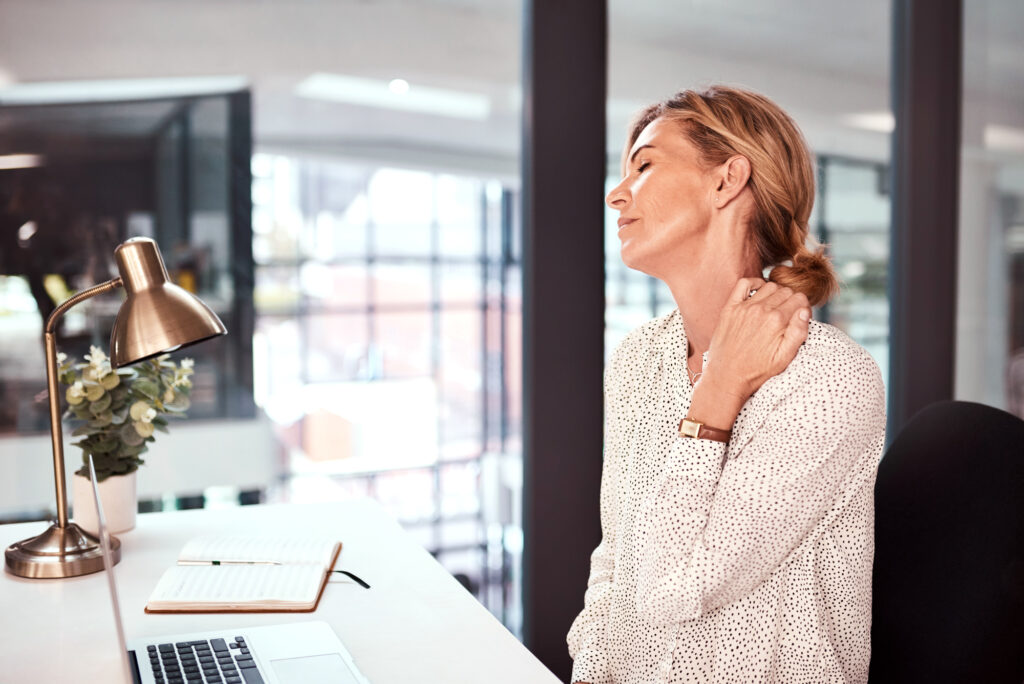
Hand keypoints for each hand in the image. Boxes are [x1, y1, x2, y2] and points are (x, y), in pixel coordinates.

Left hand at [687, 278, 810, 429]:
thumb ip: (799, 332)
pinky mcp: (730, 308)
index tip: (798, 318)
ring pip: (769, 286)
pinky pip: (744, 284)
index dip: (803, 308)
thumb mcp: (785, 357)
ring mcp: (744, 307)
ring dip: (775, 293)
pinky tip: (759, 293)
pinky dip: (754, 283)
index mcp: (777, 321)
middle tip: (787, 316)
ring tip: (774, 308)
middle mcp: (761, 310)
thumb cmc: (757, 371)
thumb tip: (805, 311)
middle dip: (791, 301)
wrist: (727, 377)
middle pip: (786, 291)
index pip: (800, 299)